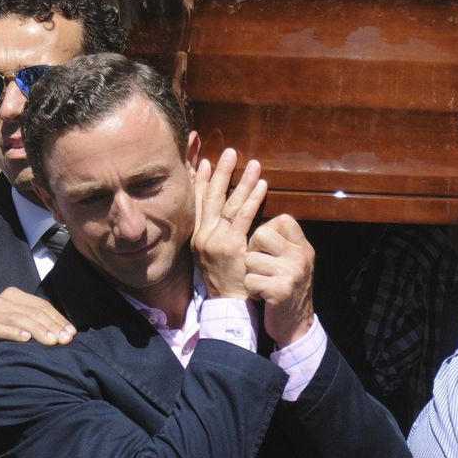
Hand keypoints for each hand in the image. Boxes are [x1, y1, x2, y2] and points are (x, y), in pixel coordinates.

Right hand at [0, 288, 75, 383]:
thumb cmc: (0, 340)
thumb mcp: (21, 328)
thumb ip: (39, 324)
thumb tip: (68, 332)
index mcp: (13, 296)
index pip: (41, 305)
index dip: (58, 319)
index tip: (71, 333)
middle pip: (32, 312)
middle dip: (52, 326)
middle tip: (65, 341)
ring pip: (18, 319)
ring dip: (37, 330)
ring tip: (51, 342)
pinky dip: (12, 333)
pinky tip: (25, 339)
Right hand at [192, 149, 267, 299]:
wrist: (227, 305)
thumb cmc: (224, 278)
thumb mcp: (209, 255)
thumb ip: (211, 232)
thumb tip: (215, 212)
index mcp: (195, 236)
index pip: (196, 202)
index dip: (201, 180)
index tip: (207, 161)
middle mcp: (202, 235)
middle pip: (211, 196)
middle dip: (222, 172)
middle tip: (231, 152)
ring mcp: (216, 240)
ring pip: (230, 203)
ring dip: (242, 181)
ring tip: (253, 164)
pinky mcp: (232, 246)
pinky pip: (244, 217)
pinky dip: (253, 199)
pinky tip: (261, 185)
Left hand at [245, 214, 314, 347]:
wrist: (297, 326)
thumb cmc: (288, 290)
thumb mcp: (294, 262)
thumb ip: (282, 242)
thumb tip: (257, 216)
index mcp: (303, 247)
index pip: (283, 219)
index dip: (267, 229)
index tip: (265, 246)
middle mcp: (300, 256)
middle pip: (261, 233)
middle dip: (253, 250)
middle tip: (259, 266)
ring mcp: (291, 273)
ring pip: (250, 258)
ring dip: (250, 273)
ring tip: (261, 283)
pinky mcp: (279, 291)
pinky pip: (249, 279)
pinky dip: (250, 289)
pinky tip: (260, 295)